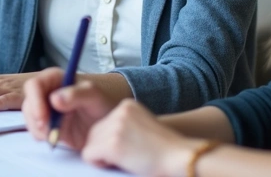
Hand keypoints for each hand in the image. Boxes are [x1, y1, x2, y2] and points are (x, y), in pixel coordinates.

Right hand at [22, 68, 120, 149]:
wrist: (108, 126)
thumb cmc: (103, 104)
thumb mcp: (94, 96)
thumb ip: (76, 94)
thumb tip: (54, 99)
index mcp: (55, 79)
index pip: (34, 85)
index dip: (35, 101)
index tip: (43, 118)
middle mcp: (46, 92)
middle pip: (29, 103)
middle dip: (35, 119)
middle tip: (47, 132)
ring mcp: (45, 109)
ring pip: (30, 118)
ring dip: (38, 130)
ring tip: (55, 136)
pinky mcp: (47, 125)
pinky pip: (36, 131)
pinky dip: (43, 137)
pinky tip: (55, 138)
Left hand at [81, 99, 197, 175]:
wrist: (181, 158)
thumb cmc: (166, 150)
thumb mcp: (144, 126)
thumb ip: (125, 125)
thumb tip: (100, 137)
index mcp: (127, 105)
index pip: (103, 123)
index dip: (110, 140)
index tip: (127, 148)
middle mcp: (119, 112)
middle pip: (93, 132)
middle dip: (102, 148)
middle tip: (125, 157)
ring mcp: (115, 128)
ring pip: (90, 144)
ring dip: (102, 156)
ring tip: (125, 160)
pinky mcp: (112, 145)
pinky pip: (89, 155)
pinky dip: (99, 163)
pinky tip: (118, 164)